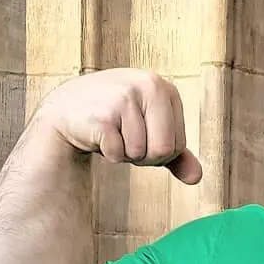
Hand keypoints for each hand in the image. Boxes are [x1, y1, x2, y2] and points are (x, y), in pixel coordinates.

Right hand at [34, 68, 202, 184]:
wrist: (67, 111)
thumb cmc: (116, 121)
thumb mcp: (151, 132)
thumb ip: (178, 155)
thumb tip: (196, 178)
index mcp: (165, 88)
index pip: (178, 146)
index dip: (159, 153)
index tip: (140, 135)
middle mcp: (148, 85)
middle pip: (164, 151)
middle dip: (144, 157)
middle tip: (126, 138)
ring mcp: (124, 97)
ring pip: (140, 154)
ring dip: (125, 154)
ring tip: (112, 132)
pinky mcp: (102, 115)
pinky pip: (118, 155)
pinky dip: (109, 154)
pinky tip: (98, 135)